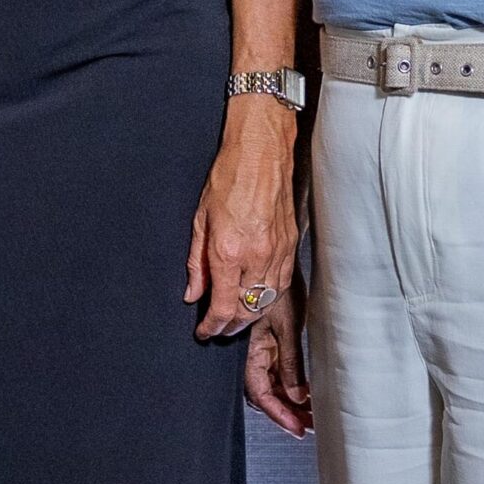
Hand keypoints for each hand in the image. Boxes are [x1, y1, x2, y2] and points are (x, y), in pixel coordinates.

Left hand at [186, 95, 298, 339]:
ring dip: (251, 315)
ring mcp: (277, 253)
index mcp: (229, 252)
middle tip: (217, 327)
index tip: (204, 331)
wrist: (261, 152)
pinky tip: (258, 298)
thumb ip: (197, 262)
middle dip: (231, 325)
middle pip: (247, 310)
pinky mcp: (290, 246)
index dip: (212, 326)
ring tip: (236, 318)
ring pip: (267, 302)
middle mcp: (256, 257)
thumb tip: (193, 293)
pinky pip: (281, 284)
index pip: (223, 307)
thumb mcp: (200, 220)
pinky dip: (268, 297)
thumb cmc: (228, 178)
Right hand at [244, 270, 311, 437]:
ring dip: (290, 399)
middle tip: (309, 425)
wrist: (277, 250)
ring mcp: (264, 341)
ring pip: (273, 381)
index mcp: (254, 345)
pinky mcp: (273, 333)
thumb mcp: (289, 324)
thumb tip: (296, 395)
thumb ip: (289, 360)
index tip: (297, 428)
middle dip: (286, 411)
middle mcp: (256, 347)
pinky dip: (292, 383)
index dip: (277, 412)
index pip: (260, 390)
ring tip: (312, 414)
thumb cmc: (281, 280)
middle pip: (265, 390)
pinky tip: (307, 391)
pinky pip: (278, 367)